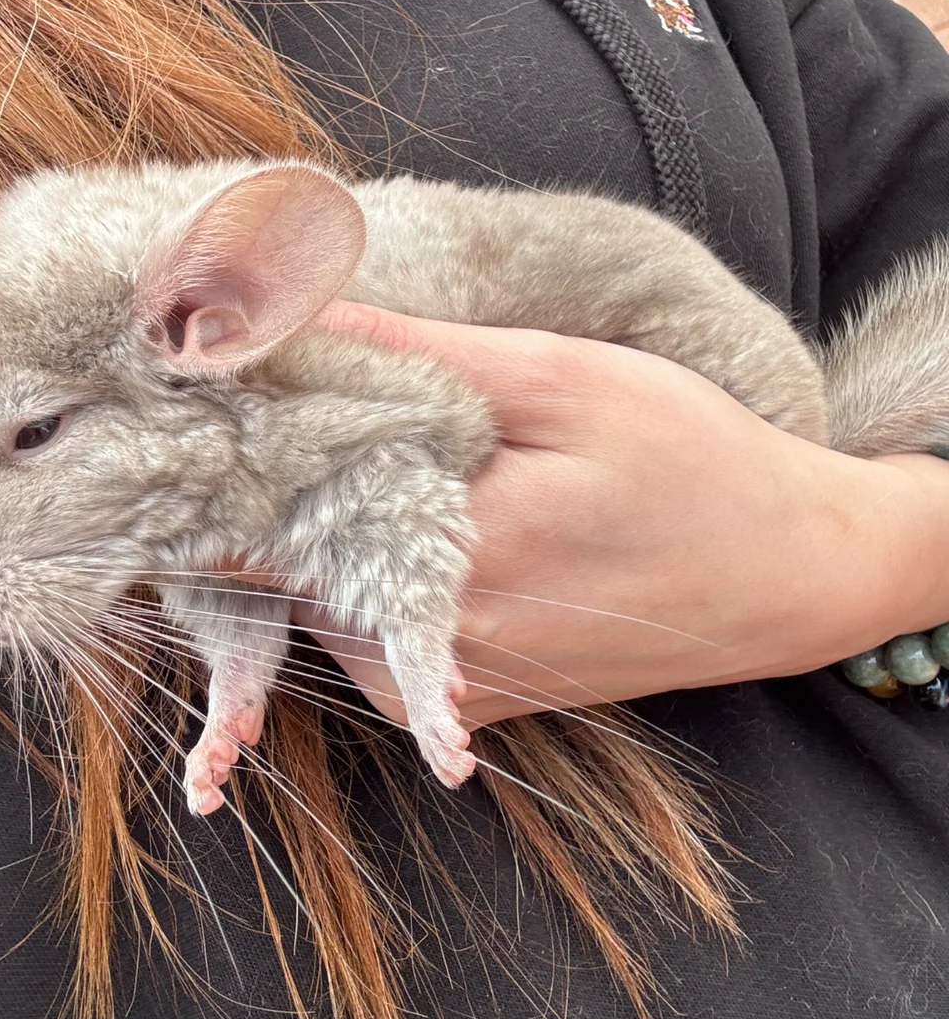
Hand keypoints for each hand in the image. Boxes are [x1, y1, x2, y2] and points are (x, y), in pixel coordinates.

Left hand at [227, 302, 948, 727]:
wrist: (790, 574)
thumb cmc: (695, 465)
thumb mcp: (568, 380)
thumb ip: (423, 356)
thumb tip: (298, 316)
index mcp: (452, 566)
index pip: (276, 514)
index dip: (243, 444)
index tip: (227, 385)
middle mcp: (436, 652)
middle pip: (291, 560)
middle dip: (280, 477)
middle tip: (303, 397)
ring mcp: (452, 688)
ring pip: (326, 598)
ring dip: (329, 523)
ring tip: (376, 449)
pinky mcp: (472, 701)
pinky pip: (376, 632)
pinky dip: (372, 568)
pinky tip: (422, 511)